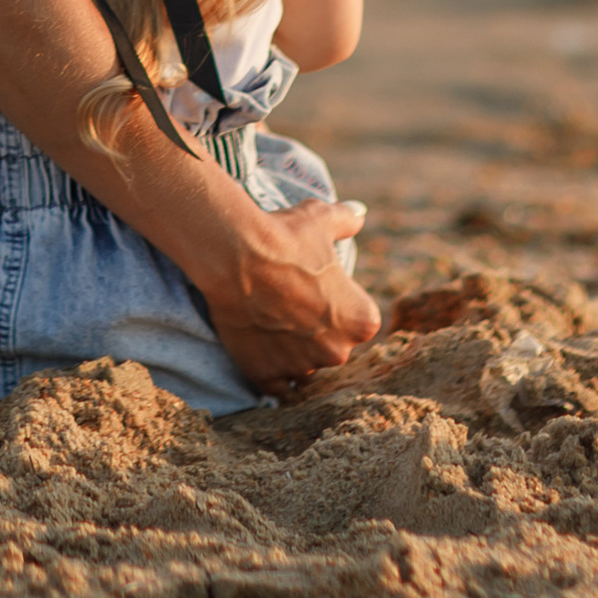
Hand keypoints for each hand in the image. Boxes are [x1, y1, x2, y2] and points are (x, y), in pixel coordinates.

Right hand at [203, 200, 379, 399]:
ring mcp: (301, 368)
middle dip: (316, 332)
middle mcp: (337, 352)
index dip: (336, 304)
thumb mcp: (321, 220)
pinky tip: (261, 348)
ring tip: (271, 319)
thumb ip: (346, 220)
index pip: (357, 321)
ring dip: (293, 351)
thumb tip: (359, 212)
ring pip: (303, 366)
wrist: (236, 255)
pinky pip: (275, 385)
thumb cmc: (285, 236)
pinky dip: (270, 371)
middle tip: (292, 303)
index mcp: (361, 321)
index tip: (318, 290)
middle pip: (331, 347)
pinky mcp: (266, 376)